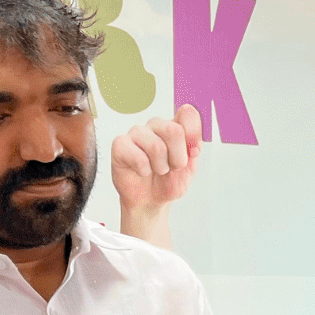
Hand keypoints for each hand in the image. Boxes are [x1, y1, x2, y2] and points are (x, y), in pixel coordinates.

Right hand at [112, 104, 200, 244]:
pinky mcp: (120, 144)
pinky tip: (142, 171)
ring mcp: (136, 133)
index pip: (188, 113)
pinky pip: (138, 157)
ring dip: (161, 167)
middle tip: (173, 167)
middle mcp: (156, 125)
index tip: (193, 152)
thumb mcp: (190, 167)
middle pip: (174, 130)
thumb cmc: (168, 182)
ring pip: (156, 146)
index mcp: (175, 125)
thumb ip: (194, 148)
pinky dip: (144, 170)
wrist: (150, 201)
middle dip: (178, 158)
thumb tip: (193, 142)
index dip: (193, 134)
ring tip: (157, 171)